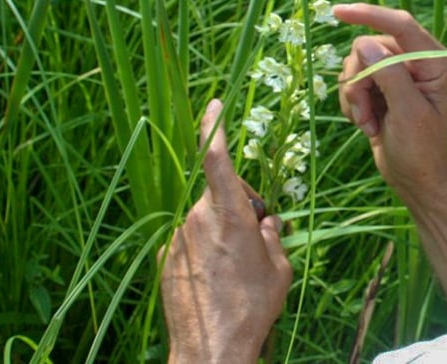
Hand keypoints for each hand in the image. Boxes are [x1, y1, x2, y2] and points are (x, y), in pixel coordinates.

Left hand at [159, 99, 291, 363]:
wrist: (210, 347)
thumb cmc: (252, 307)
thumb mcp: (279, 269)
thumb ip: (273, 237)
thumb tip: (268, 224)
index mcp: (230, 215)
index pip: (216, 160)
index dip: (214, 129)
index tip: (215, 106)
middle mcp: (199, 219)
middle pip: (219, 193)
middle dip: (239, 204)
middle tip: (257, 235)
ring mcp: (179, 239)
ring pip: (205, 219)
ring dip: (222, 231)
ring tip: (236, 268)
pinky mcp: (167, 259)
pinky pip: (192, 241)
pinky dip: (206, 250)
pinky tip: (217, 279)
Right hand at [335, 4, 446, 209]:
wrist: (418, 180)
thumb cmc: (422, 150)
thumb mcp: (408, 112)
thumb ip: (389, 76)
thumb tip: (364, 44)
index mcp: (435, 61)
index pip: (400, 25)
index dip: (370, 14)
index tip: (339, 12)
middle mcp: (417, 62)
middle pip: (370, 46)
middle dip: (361, 80)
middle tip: (367, 112)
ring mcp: (397, 75)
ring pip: (356, 65)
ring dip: (356, 96)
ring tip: (370, 123)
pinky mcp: (381, 89)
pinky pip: (352, 82)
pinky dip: (353, 104)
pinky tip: (367, 125)